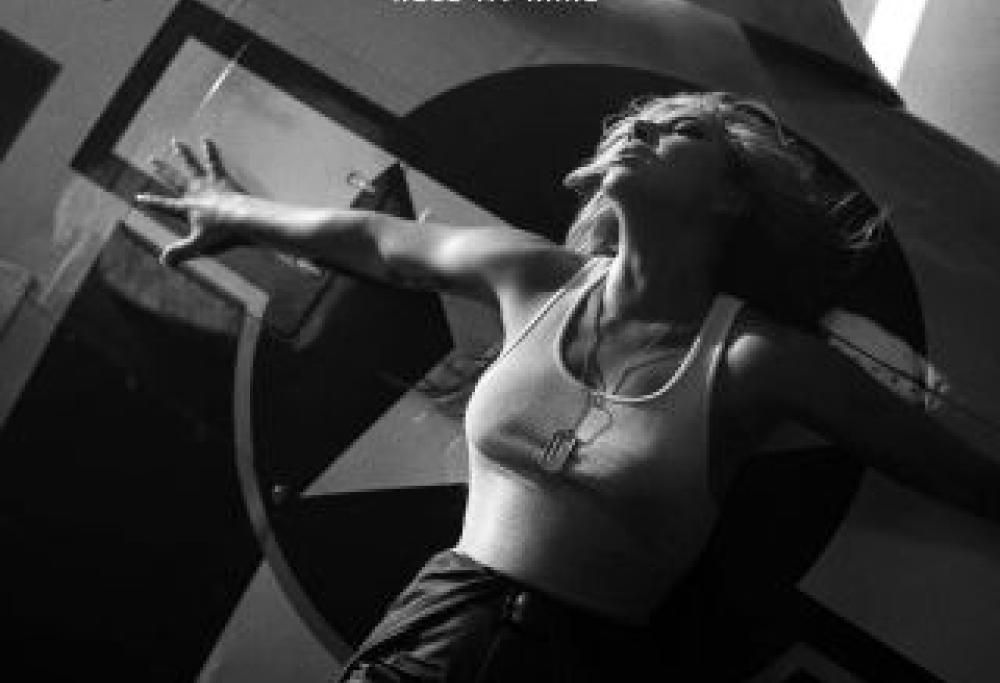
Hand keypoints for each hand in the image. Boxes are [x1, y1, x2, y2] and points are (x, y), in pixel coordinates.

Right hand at [135, 138, 247, 266]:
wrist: (245, 219)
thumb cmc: (223, 234)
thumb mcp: (199, 246)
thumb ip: (180, 252)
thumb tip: (163, 261)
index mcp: (187, 208)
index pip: (164, 205)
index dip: (151, 202)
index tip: (138, 197)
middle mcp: (194, 192)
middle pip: (175, 179)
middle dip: (163, 170)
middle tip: (152, 159)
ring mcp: (209, 184)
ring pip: (192, 165)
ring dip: (183, 153)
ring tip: (175, 142)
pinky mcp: (224, 179)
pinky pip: (215, 162)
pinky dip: (211, 151)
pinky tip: (207, 139)